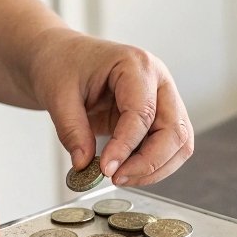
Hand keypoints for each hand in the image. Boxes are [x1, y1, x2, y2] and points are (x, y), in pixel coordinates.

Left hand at [29, 29, 193, 186]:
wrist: (62, 57)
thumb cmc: (63, 64)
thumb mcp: (57, 95)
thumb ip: (71, 130)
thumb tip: (84, 164)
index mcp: (135, 65)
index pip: (142, 113)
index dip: (126, 146)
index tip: (107, 169)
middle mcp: (158, 81)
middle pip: (174, 130)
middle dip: (149, 162)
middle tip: (117, 178)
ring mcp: (161, 100)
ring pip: (179, 143)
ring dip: (155, 168)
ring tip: (121, 178)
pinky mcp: (156, 118)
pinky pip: (167, 148)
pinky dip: (151, 165)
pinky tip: (126, 171)